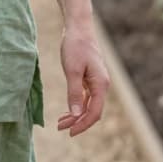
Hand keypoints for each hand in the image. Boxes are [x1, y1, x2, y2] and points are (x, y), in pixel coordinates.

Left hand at [57, 22, 109, 136]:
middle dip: (78, 122)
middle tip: (60, 128)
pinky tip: (67, 111)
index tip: (69, 133)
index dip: (83, 125)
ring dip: (76, 116)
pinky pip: (86, 98)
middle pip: (93, 111)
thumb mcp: (72, 70)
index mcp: (101, 84)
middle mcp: (102, 85)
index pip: (95, 112)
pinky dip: (77, 106)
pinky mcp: (90, 79)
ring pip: (89, 106)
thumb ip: (74, 93)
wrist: (78, 28)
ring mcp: (96, 82)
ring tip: (60, 123)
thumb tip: (76, 114)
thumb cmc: (75, 46)